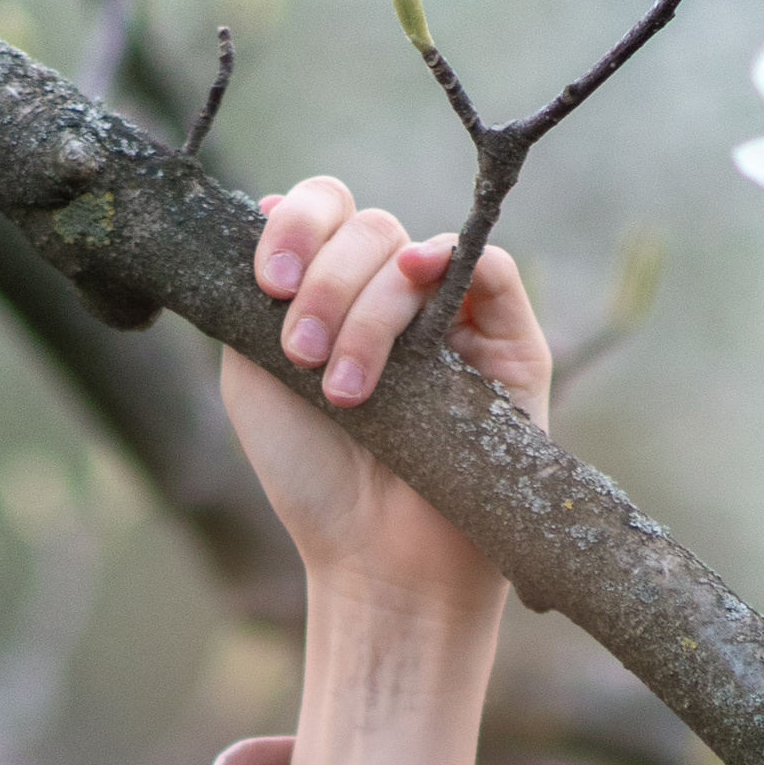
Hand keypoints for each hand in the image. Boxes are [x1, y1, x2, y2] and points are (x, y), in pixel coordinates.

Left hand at [220, 180, 548, 610]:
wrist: (377, 563)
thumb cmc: (315, 482)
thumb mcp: (253, 378)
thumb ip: (253, 295)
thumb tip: (267, 201)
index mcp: (337, 295)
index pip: (326, 210)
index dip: (296, 225)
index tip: (269, 283)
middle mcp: (396, 299)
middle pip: (365, 226)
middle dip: (324, 286)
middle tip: (302, 358)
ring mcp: (454, 318)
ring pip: (410, 251)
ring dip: (366, 309)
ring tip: (346, 391)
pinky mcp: (510, 345)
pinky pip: (488, 266)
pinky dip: (449, 262)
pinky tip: (419, 284)